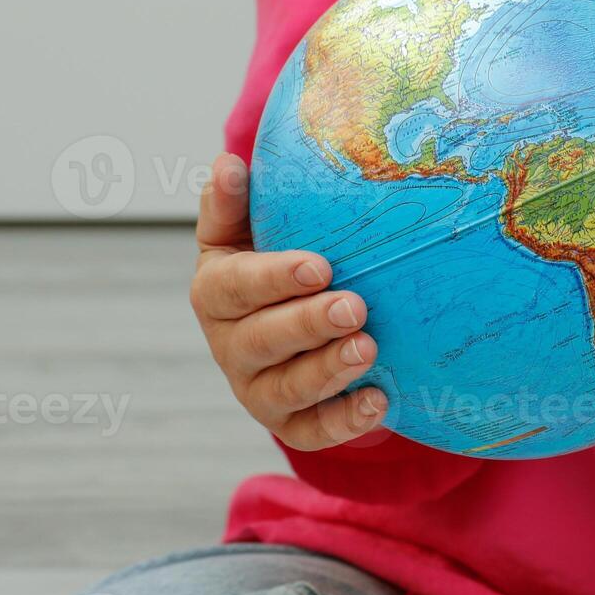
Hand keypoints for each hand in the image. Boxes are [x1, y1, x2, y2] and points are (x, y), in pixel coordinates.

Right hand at [190, 153, 387, 450]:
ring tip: (369, 348)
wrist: (289, 324)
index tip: (320, 265)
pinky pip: (311, 432)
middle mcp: (229, 345)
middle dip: (308, 324)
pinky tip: (379, 401)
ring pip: (286, 389)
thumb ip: (233, 201)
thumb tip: (229, 163)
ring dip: (328, 371)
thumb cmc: (270, 263)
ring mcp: (256, 390)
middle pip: (262, 340)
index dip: (275, 278)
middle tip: (355, 306)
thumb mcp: (245, 230)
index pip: (236, 286)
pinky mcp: (289, 423)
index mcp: (215, 292)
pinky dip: (344, 422)